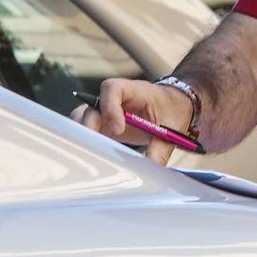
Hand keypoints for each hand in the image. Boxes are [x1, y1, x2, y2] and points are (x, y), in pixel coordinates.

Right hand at [69, 77, 194, 165]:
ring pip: (83, 119)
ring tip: (91, 154)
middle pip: (91, 107)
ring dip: (84, 136)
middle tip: (97, 147)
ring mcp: (106, 113)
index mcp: (134, 90)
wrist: (173, 107)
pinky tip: (93, 158)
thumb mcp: (172, 127)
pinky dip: (87, 143)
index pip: (112, 89)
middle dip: (90, 127)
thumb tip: (152, 167)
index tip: (118, 129)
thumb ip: (161, 147)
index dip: (110, 106)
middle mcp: (115, 100)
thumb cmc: (172, 110)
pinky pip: (88, 132)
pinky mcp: (104, 126)